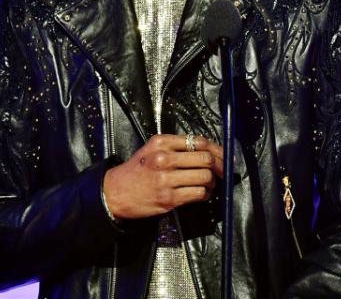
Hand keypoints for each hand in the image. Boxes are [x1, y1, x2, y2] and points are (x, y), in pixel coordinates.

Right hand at [102, 134, 223, 219]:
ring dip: (213, 182)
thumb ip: (176, 146)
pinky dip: (205, 194)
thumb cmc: (137, 170)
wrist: (115, 192)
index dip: (217, 149)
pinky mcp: (169, 198)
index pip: (199, 141)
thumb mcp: (152, 149)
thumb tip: (207, 149)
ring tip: (210, 183)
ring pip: (205, 177)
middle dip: (219, 166)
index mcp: (162, 142)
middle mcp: (164, 158)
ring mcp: (166, 179)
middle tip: (222, 171)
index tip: (224, 155)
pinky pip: (198, 193)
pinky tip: (202, 193)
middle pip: (206, 158)